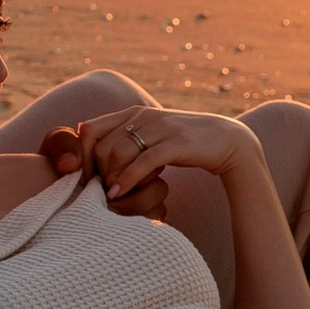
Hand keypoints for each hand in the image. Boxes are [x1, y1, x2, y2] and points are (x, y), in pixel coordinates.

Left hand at [81, 102, 253, 211]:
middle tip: (99, 191)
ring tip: (110, 196)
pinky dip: (127, 180)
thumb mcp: (152, 138)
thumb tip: (97, 158)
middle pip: (101, 145)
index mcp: (134, 113)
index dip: (82, 155)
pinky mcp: (176, 144)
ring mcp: (160, 128)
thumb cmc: (186, 145)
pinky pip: (142, 162)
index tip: (87, 178)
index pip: (89, 129)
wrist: (228, 141)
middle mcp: (143, 116)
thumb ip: (129, 141)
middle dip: (95, 172)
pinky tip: (120, 194)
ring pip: (118, 153)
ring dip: (110, 178)